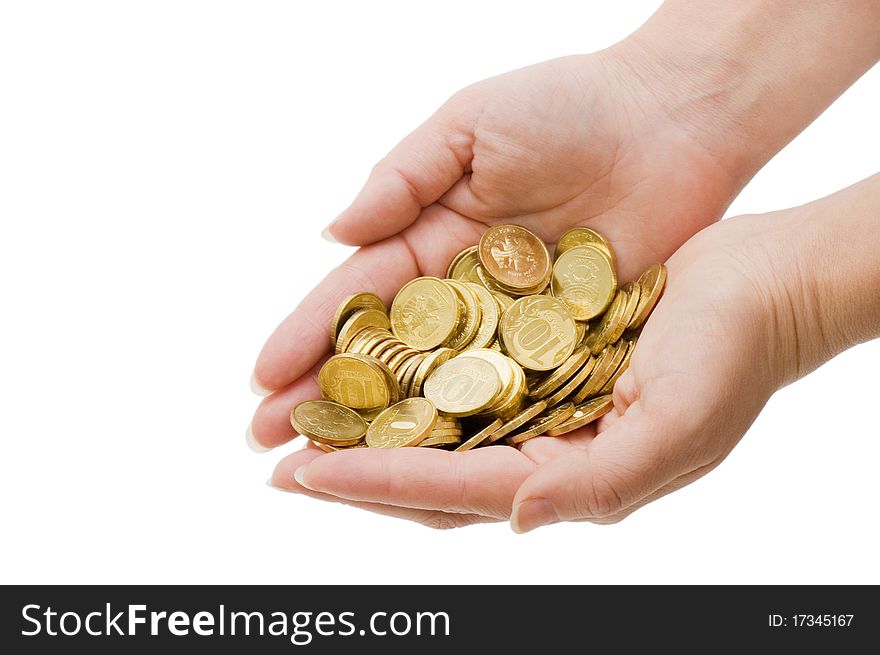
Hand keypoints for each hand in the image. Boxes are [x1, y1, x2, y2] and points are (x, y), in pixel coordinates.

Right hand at [249, 44, 744, 449]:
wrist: (673, 119)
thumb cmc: (571, 104)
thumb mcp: (472, 124)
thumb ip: (403, 176)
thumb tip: (332, 231)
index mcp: (431, 237)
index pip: (358, 297)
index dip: (308, 337)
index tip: (262, 378)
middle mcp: (464, 291)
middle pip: (388, 356)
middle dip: (330, 399)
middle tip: (271, 446)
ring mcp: (514, 325)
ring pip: (442, 387)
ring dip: (390, 428)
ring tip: (335, 472)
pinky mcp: (568, 344)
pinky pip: (516, 393)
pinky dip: (476, 427)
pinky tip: (435, 465)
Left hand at [267, 212, 791, 528]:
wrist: (767, 283)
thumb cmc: (735, 353)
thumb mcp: (678, 425)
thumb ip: (598, 481)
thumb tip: (517, 517)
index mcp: (569, 474)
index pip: (454, 488)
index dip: (378, 483)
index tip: (307, 472)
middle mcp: (545, 446)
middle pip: (429, 472)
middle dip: (354, 468)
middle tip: (279, 459)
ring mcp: (539, 402)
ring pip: (436, 426)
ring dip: (370, 425)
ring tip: (306, 417)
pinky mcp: (539, 355)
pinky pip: (462, 374)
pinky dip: (413, 376)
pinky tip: (374, 364)